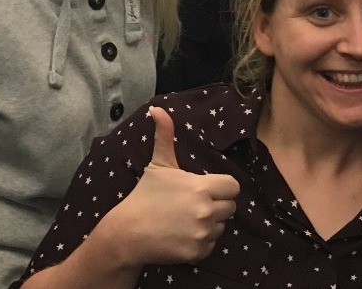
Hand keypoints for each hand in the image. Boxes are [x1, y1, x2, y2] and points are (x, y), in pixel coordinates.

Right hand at [97, 107, 239, 265]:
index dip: (222, 187)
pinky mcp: (199, 252)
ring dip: (210, 224)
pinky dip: (201, 241)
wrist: (128, 233)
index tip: (207, 189)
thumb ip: (165, 136)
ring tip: (186, 220)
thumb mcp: (158, 164)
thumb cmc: (144, 196)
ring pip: (222, 226)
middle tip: (194, 205)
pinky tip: (183, 235)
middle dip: (217, 205)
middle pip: (231, 207)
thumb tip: (158, 109)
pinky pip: (212, 244)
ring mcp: (203, 233)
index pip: (233, 187)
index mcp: (201, 187)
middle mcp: (206, 210)